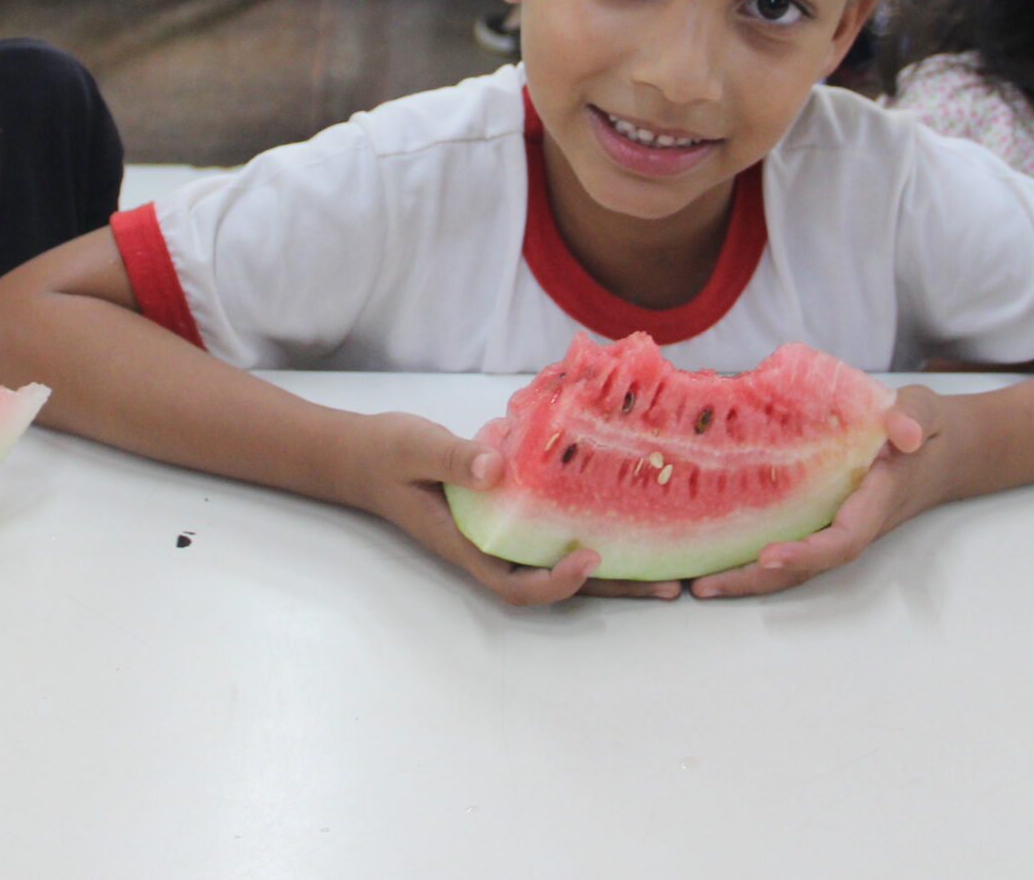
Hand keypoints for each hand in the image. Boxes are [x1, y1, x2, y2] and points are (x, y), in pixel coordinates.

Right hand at [346, 411, 682, 604]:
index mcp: (465, 542)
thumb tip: (496, 469)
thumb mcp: (415, 446)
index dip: (554, 583)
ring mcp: (499, 534)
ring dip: (610, 564)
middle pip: (553, 583)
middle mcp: (489, 547)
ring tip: (666, 559)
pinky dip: (587, 525)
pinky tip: (623, 510)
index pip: (514, 584)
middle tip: (669, 586)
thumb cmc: (386, 453)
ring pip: (559, 559)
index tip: (587, 557)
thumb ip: (453, 457)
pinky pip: (552, 529)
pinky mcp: (508, 513)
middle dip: (610, 588)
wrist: (363, 456)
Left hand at [688, 387, 938, 598]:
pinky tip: (711, 547)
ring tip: (695, 581)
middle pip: (806, 566)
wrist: (942, 449)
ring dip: (747, 574)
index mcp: (874, 502)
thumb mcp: (923, 409)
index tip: (768, 556)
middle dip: (757, 580)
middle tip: (703, 585)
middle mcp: (852, 521)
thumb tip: (902, 432)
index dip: (806, 553)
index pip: (841, 540)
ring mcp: (836, 522)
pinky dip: (752, 550)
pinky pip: (788, 537)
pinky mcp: (822, 513)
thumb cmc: (926, 427)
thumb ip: (912, 417)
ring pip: (793, 559)